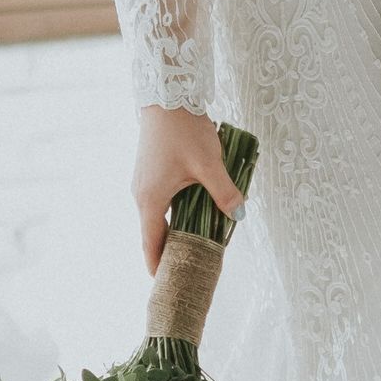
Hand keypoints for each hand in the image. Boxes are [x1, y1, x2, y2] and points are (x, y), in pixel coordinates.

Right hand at [132, 106, 244, 274]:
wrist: (166, 95)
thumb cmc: (183, 130)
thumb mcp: (209, 164)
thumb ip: (224, 192)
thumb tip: (239, 215)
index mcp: (150, 200)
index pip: (151, 245)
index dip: (159, 267)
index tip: (167, 284)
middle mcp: (142, 195)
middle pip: (155, 233)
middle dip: (172, 251)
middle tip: (190, 268)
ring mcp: (145, 182)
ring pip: (160, 215)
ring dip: (176, 229)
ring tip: (198, 243)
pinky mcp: (151, 171)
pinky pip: (161, 200)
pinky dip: (175, 212)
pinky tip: (195, 209)